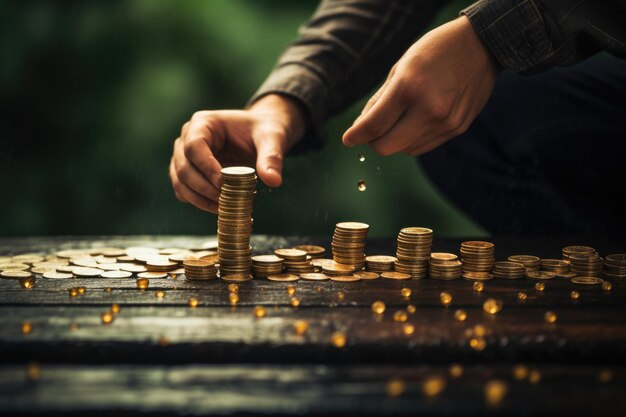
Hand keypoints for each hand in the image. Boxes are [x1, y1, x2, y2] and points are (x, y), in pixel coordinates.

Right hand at [169, 94, 304, 212]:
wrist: (260, 134)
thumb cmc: (263, 130)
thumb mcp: (272, 138)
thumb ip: (271, 157)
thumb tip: (274, 181)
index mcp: (203, 123)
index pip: (194, 146)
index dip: (206, 166)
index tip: (222, 183)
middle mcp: (187, 138)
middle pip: (183, 166)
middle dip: (202, 187)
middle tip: (224, 199)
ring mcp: (184, 156)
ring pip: (179, 181)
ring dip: (198, 198)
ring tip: (222, 207)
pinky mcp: (188, 172)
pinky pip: (183, 190)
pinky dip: (197, 201)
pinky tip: (217, 207)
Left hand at [342, 16, 498, 155]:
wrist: (483, 46)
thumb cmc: (436, 50)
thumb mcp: (402, 66)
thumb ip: (380, 100)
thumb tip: (362, 127)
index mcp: (410, 87)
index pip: (373, 125)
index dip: (355, 135)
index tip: (348, 138)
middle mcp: (429, 109)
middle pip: (387, 146)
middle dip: (372, 142)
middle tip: (369, 132)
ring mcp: (446, 122)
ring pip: (405, 149)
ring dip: (393, 140)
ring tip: (397, 119)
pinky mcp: (457, 129)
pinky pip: (424, 146)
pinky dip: (411, 140)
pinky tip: (413, 122)